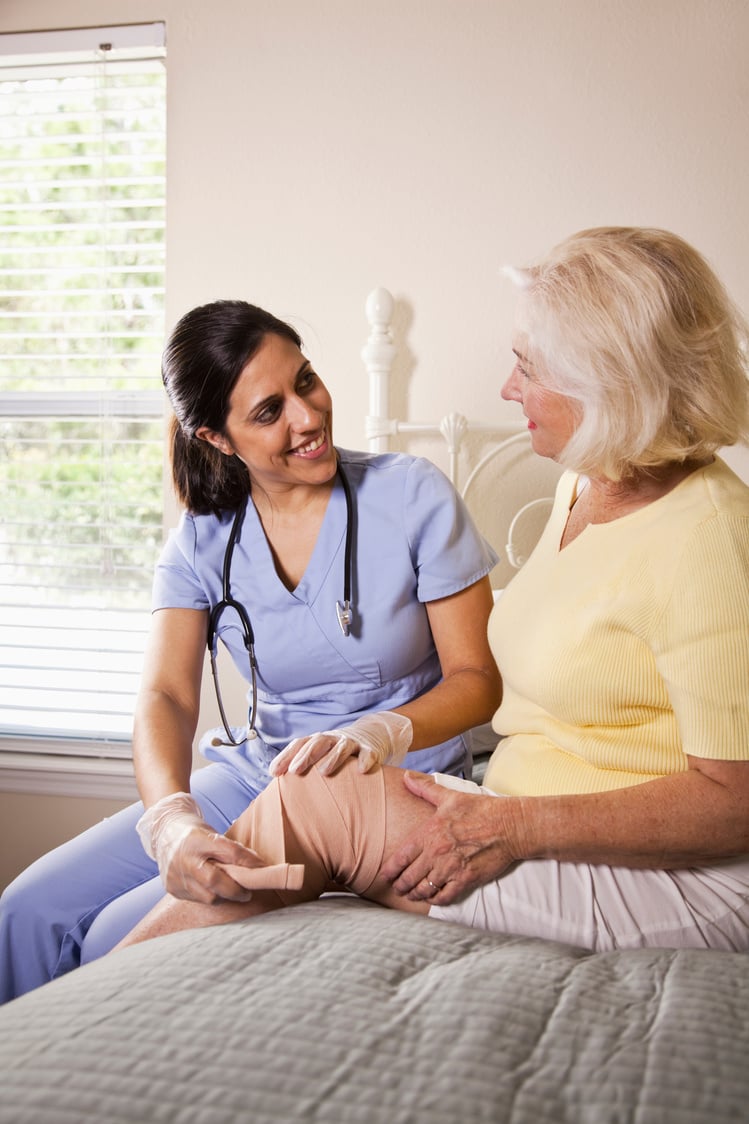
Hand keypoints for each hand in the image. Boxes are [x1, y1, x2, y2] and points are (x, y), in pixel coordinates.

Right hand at [136, 792, 265, 903]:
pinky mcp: (172, 889)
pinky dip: (208, 896)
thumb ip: (232, 850)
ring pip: (207, 896)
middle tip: (248, 893)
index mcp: (197, 839)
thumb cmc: (196, 833)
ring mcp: (176, 876)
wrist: (164, 833)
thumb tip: (257, 866)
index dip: (248, 862)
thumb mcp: (214, 833)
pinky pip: (196, 899)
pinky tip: (213, 891)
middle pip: (215, 881)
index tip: (262, 870)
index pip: (229, 852)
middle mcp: (184, 858)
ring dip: (223, 896)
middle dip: (235, 890)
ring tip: (231, 891)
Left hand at [269, 711, 412, 776]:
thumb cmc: (340, 752)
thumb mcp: (323, 754)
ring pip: (342, 746)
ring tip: (323, 772)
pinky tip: (361, 770)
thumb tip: (279, 784)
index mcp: (319, 741)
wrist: (374, 734)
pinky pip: (369, 753)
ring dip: (333, 757)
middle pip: (318, 742)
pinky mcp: (372, 749)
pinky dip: (366, 760)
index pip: (300, 744)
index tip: (274, 772)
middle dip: (305, 755)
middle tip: (294, 771)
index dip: (286, 756)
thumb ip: (305, 766)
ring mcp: (353, 743)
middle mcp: (334, 739)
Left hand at [380, 772, 518, 904]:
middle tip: (397, 889)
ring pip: (424, 889)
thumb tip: (406, 777)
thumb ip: (425, 789)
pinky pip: (445, 896)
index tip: (385, 876)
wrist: (509, 826)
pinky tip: (432, 899)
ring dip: (415, 895)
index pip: (401, 858)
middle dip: (400, 886)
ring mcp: (451, 868)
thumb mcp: (449, 796)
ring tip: (411, 895)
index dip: (389, 870)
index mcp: (429, 833)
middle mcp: (436, 853)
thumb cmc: (480, 810)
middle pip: (409, 877)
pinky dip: (436, 900)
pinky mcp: (466, 879)